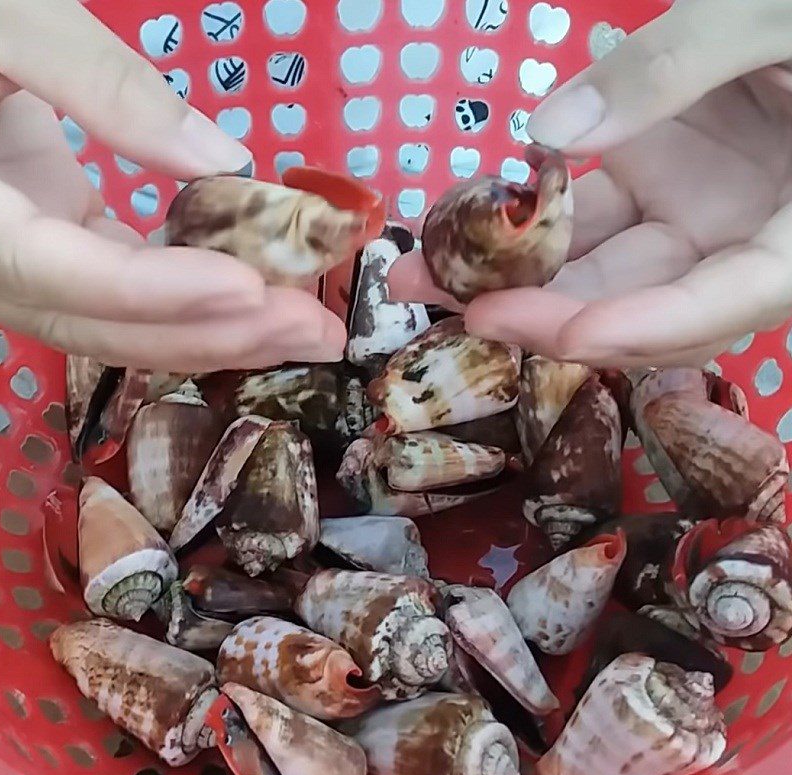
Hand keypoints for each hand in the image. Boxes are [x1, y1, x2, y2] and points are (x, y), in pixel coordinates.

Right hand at [0, 0, 345, 371]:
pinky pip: (129, 295)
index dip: (160, 290)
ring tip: (309, 329)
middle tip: (317, 331)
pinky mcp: (57, 245)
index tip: (252, 287)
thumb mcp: (4, 21)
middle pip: (107, 326)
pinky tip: (259, 297)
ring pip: (122, 326)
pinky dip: (196, 300)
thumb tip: (223, 160)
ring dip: (221, 332)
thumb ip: (99, 81)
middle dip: (218, 334)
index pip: (65, 273)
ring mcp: (27, 260)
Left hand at [390, 0, 791, 366]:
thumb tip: (548, 129)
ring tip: (426, 267)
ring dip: (513, 277)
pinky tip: (471, 217)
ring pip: (599, 271)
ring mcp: (693, 212)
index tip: (566, 335)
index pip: (721, 304)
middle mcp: (737, 239)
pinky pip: (587, 219)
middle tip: (441, 296)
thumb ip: (675, 66)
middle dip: (537, 313)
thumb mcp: (771, 19)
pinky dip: (531, 221)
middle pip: (635, 305)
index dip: (643, 328)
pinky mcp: (657, 181)